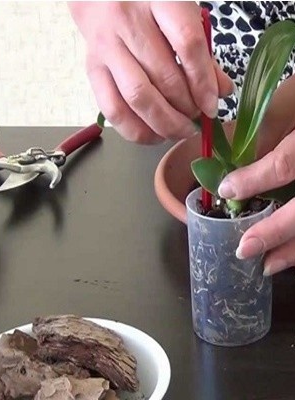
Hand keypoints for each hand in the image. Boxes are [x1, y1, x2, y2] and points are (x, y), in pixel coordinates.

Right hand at [69, 1, 232, 142]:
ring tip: (180, 131)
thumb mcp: (180, 17)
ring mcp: (106, 48)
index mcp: (159, 0)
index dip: (203, 82)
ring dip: (164, 124)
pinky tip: (155, 135)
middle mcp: (127, 21)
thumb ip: (202, 53)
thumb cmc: (147, 9)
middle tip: (196, 121)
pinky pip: (114, 111)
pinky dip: (138, 131)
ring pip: (138, 98)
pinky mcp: (92, 71)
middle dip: (185, 109)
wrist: (99, 0)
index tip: (211, 107)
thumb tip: (222, 92)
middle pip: (163, 78)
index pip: (187, 44)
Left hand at [218, 75, 294, 275]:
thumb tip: (239, 163)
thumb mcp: (294, 110)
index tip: (226, 191)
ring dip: (293, 250)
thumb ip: (275, 133)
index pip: (286, 162)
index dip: (255, 180)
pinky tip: (287, 256)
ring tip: (267, 265)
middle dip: (276, 232)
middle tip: (245, 249)